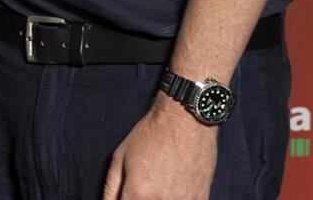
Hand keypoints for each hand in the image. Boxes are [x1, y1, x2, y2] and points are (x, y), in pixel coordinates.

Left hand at [102, 96, 217, 198]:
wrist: (185, 121)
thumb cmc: (151, 135)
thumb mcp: (119, 158)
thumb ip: (111, 189)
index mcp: (138, 194)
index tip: (129, 194)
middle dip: (142, 199)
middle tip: (146, 184)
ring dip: (159, 198)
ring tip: (161, 182)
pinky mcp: (202, 198)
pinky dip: (178, 198)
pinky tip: (175, 186)